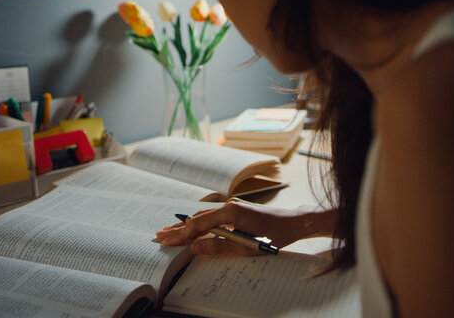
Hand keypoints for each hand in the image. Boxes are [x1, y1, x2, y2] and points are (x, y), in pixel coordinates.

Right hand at [156, 198, 335, 254]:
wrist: (294, 222)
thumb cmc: (275, 235)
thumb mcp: (246, 247)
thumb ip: (219, 248)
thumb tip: (195, 248)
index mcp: (230, 212)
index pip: (199, 224)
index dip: (181, 235)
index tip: (166, 242)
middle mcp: (229, 206)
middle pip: (197, 218)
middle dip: (178, 229)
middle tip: (159, 236)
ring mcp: (233, 207)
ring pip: (203, 216)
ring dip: (187, 225)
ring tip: (170, 232)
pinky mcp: (237, 211)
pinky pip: (212, 216)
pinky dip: (199, 223)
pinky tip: (192, 227)